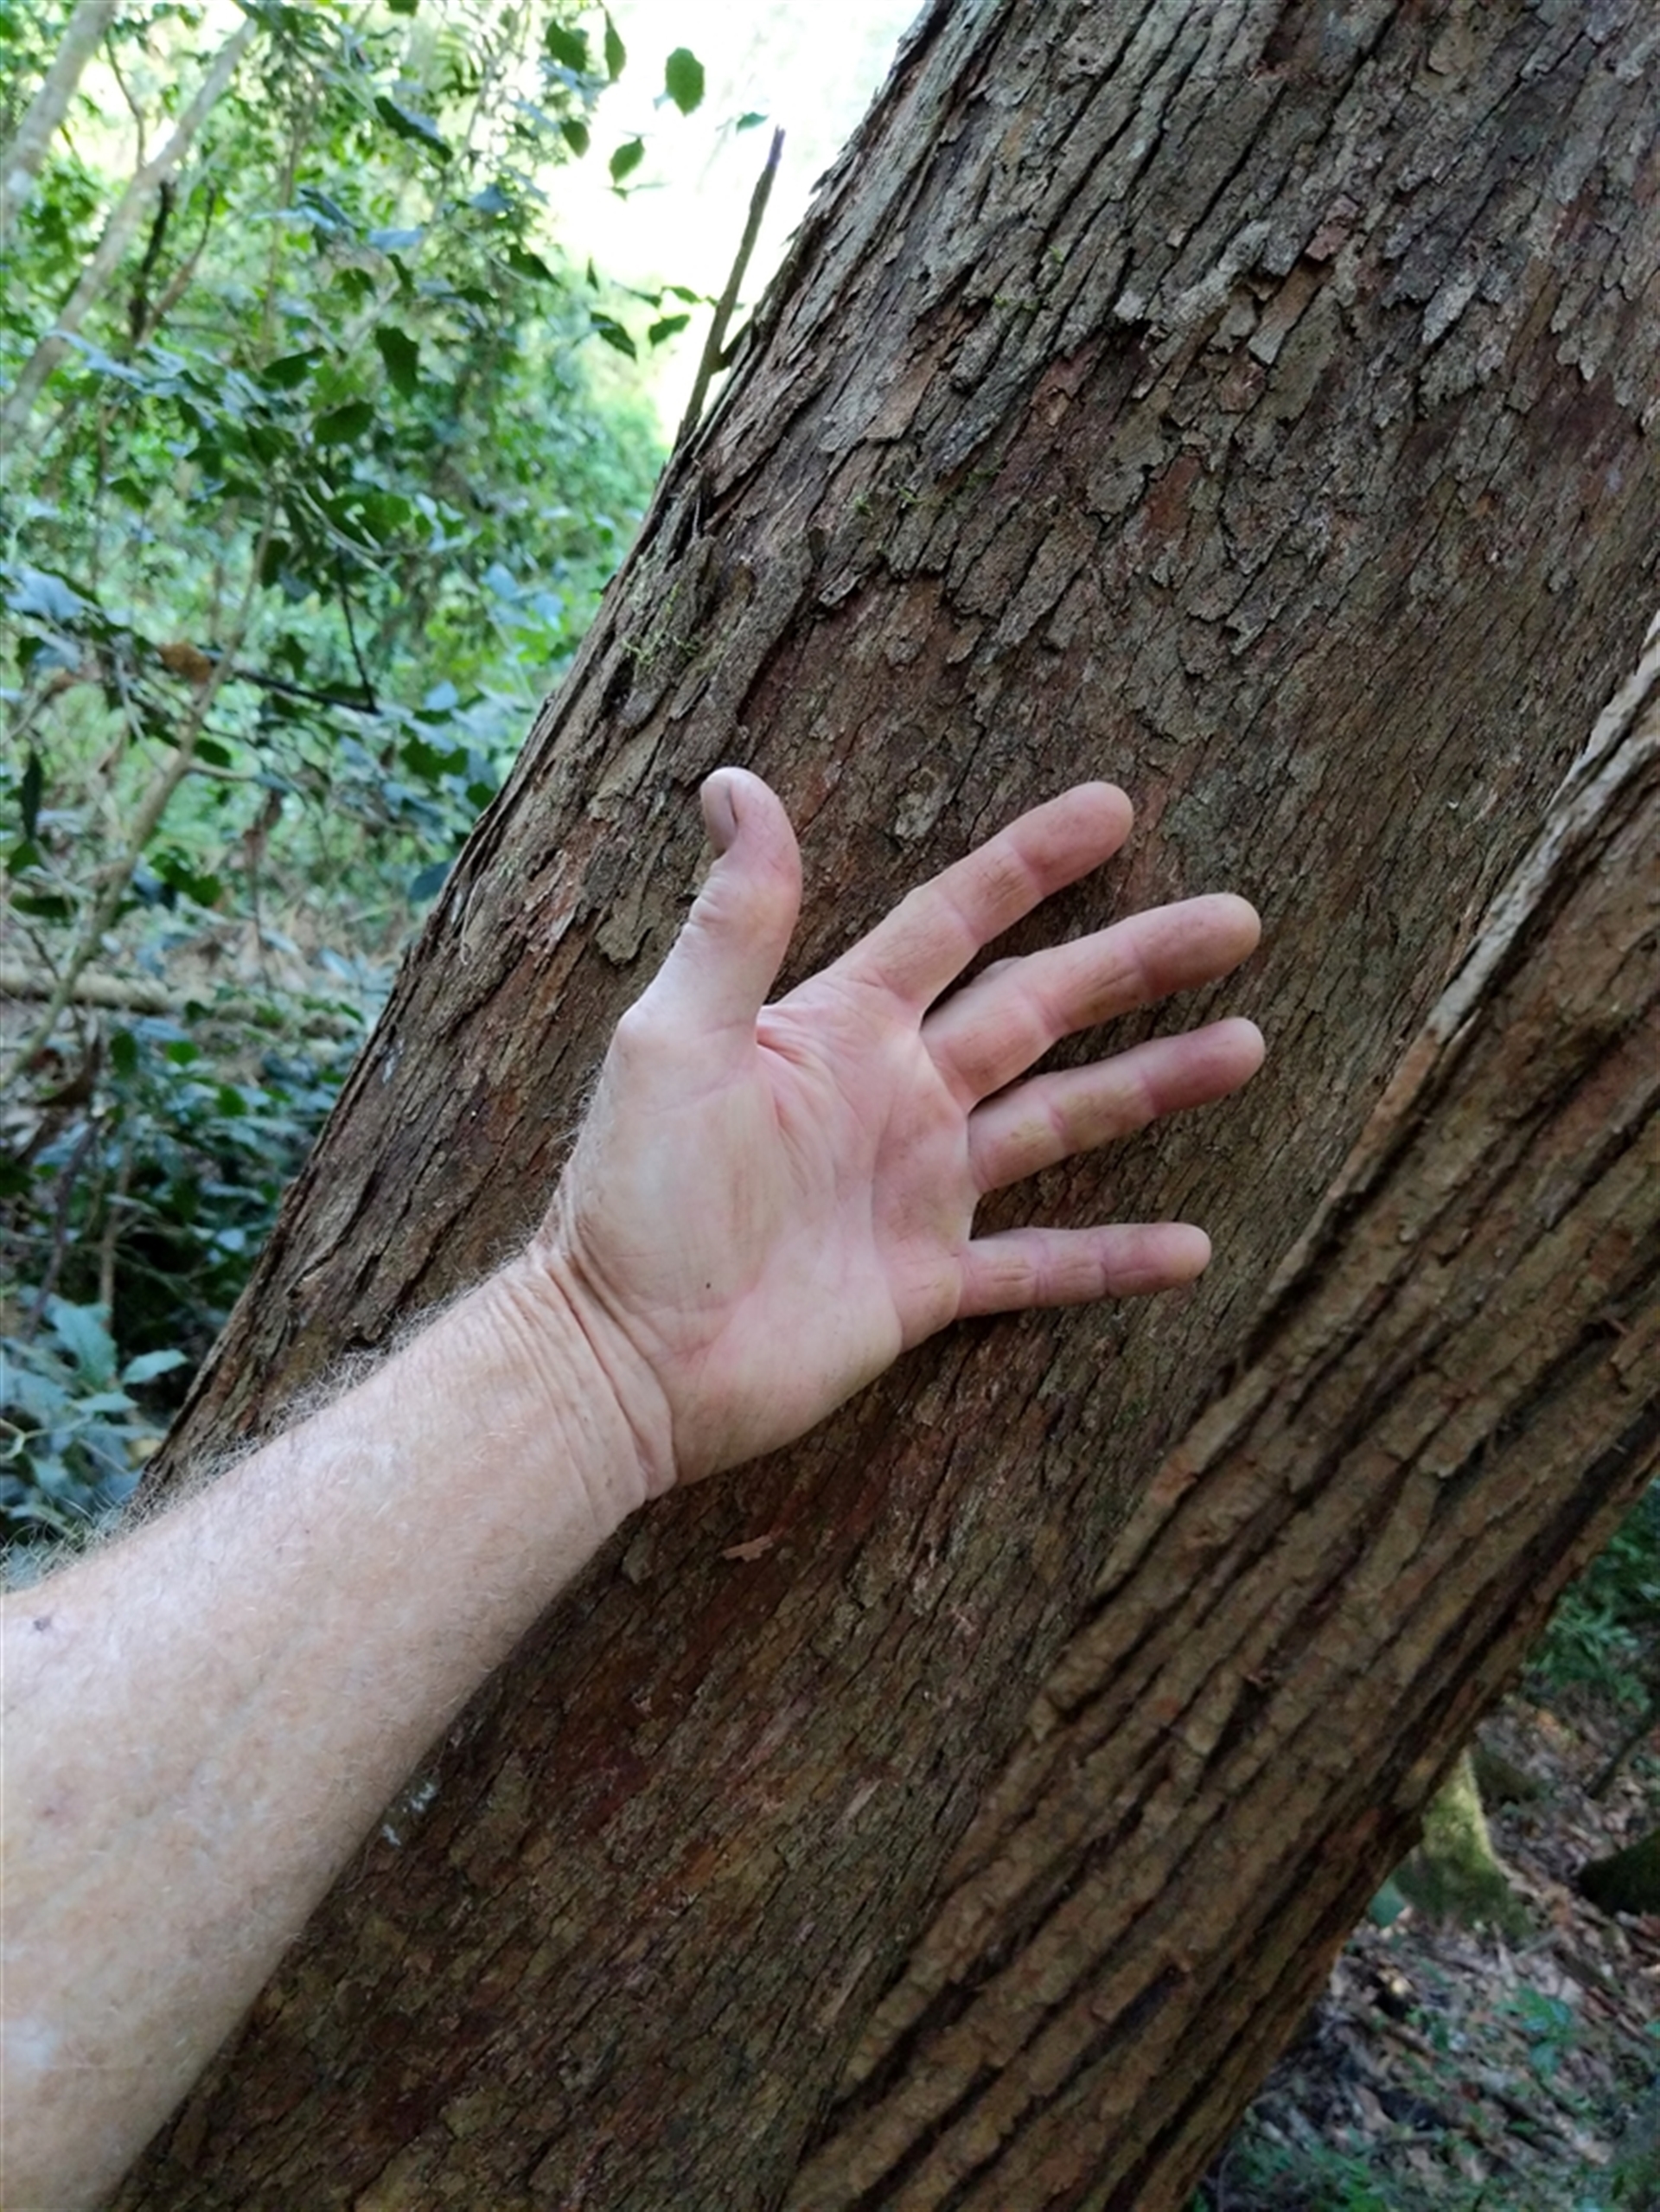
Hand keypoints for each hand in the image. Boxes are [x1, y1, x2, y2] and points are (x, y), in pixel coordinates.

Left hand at [532, 769, 1262, 1488]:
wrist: (621, 1359)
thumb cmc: (631, 1197)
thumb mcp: (677, 1041)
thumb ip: (733, 924)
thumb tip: (734, 781)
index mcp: (841, 1028)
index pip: (954, 922)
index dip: (1030, 865)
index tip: (1114, 810)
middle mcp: (895, 1097)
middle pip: (1038, 1010)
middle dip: (1134, 963)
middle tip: (1235, 921)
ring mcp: (918, 1192)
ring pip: (1061, 1123)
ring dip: (1152, 1084)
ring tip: (1246, 1044)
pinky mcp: (927, 1286)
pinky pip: (1040, 1263)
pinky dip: (1111, 1259)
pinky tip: (1190, 1249)